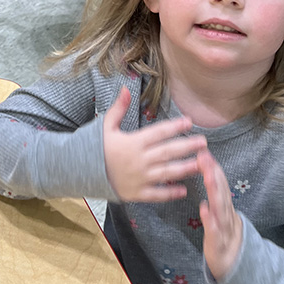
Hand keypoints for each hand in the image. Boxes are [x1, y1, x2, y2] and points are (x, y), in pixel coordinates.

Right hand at [102, 87, 207, 201]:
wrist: (80, 171)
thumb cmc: (95, 147)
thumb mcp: (106, 125)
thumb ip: (119, 108)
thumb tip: (126, 88)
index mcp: (133, 142)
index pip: (159, 132)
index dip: (175, 126)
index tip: (189, 122)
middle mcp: (139, 160)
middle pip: (168, 152)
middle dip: (187, 146)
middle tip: (203, 143)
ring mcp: (139, 178)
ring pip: (167, 173)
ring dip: (185, 168)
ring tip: (201, 164)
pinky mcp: (136, 193)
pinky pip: (156, 194)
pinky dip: (170, 193)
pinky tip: (183, 190)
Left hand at [198, 149, 242, 280]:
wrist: (238, 270)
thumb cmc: (225, 239)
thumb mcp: (221, 216)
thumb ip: (217, 197)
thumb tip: (210, 174)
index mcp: (225, 208)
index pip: (220, 185)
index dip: (213, 168)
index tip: (204, 151)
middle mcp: (227, 215)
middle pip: (221, 192)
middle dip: (213, 173)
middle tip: (204, 156)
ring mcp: (225, 229)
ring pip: (220, 208)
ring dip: (215, 191)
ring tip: (208, 175)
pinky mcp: (219, 245)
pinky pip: (215, 231)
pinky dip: (210, 220)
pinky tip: (204, 209)